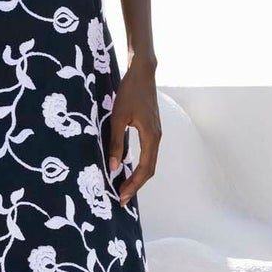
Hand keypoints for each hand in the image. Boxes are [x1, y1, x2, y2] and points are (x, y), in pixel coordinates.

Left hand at [106, 54, 160, 205]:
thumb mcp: (117, 118)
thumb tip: (114, 167)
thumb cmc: (129, 93)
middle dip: (136, 185)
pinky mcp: (152, 129)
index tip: (122, 196)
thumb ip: (116, 143)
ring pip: (150, 162)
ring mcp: (156, 133)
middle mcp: (157, 137)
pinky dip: (140, 165)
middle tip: (122, 198)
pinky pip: (148, 153)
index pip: (145, 169)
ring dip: (138, 176)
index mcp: (151, 136)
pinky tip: (128, 168)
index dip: (134, 184)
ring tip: (123, 186)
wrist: (142, 73)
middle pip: (150, 169)